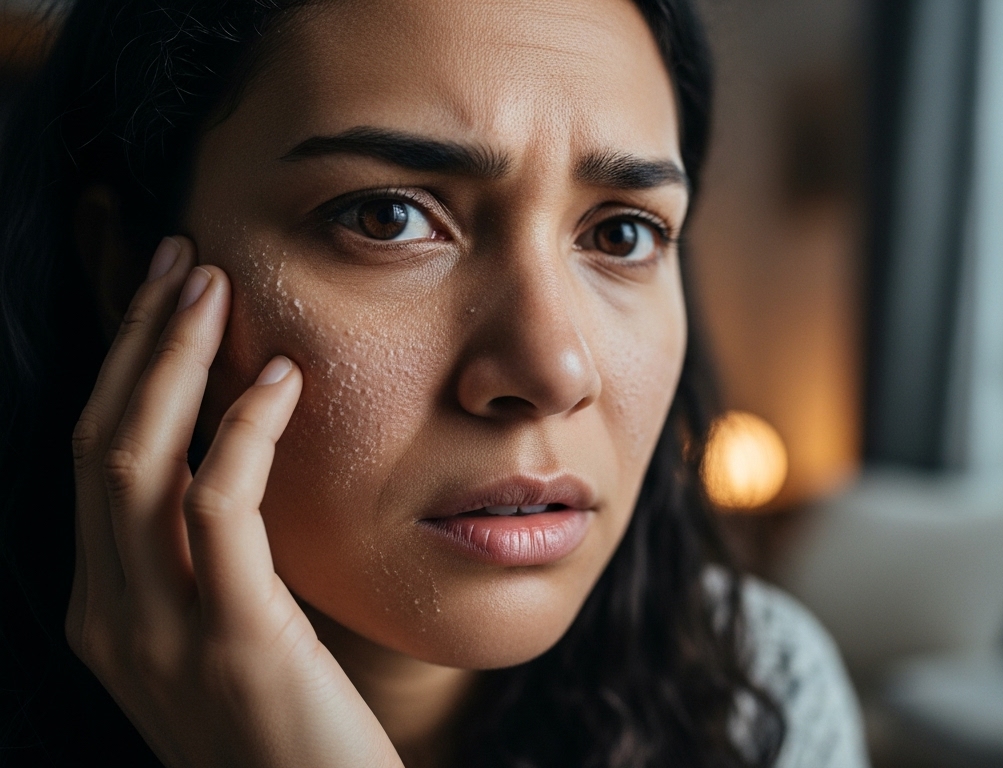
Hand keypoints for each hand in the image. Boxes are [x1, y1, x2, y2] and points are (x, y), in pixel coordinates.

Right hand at [66, 237, 403, 767]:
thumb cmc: (293, 731)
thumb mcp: (235, 637)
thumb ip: (216, 564)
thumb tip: (236, 465)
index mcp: (105, 614)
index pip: (92, 463)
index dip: (122, 369)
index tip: (161, 295)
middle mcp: (109, 619)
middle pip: (97, 443)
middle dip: (135, 341)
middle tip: (178, 259)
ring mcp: (158, 635)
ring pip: (135, 460)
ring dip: (172, 360)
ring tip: (212, 284)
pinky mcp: (232, 641)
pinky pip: (216, 508)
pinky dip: (241, 429)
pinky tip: (280, 379)